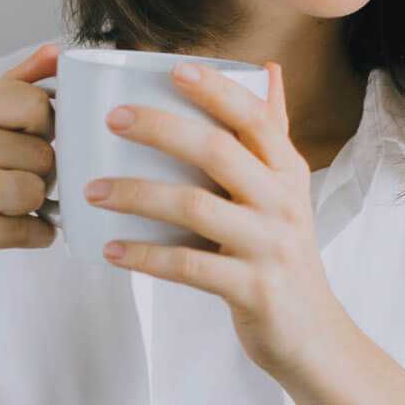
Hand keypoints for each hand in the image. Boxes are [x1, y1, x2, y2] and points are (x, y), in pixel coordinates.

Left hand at [84, 61, 339, 381]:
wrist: (312, 335)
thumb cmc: (285, 254)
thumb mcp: (288, 191)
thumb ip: (273, 134)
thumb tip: (266, 69)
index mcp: (288, 172)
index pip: (254, 117)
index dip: (215, 90)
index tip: (173, 68)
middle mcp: (282, 202)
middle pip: (219, 151)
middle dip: (161, 129)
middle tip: (112, 120)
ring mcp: (268, 246)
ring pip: (194, 207)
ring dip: (136, 194)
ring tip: (92, 189)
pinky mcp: (251, 289)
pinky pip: (188, 266)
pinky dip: (145, 256)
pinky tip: (110, 249)